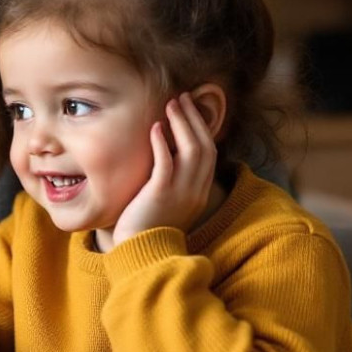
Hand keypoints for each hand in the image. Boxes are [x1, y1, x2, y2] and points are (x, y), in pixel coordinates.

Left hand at [109, 93, 217, 248]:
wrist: (141, 253)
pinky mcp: (161, 194)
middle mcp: (196, 191)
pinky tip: (155, 127)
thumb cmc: (148, 227)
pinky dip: (162, 142)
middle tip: (183, 98)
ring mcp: (181, 192)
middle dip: (194, 119)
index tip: (191, 110)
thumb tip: (165, 154)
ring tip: (171, 105)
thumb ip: (173, 180)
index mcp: (200, 192)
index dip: (202, 129)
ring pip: (191, 150)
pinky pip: (166, 163)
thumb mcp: (169, 201)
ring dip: (181, 124)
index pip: (210, 154)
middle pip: (204, 146)